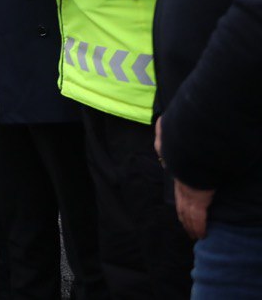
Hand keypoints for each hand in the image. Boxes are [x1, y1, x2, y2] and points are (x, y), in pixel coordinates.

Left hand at [155, 117, 215, 238]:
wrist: (185, 149)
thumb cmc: (178, 140)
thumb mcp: (166, 134)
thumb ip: (164, 133)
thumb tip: (160, 127)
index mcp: (176, 172)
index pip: (177, 188)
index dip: (179, 197)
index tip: (182, 204)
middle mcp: (180, 185)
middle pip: (180, 206)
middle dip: (183, 217)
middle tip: (186, 227)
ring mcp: (188, 195)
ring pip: (187, 215)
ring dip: (190, 225)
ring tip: (193, 234)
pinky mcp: (198, 201)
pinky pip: (198, 218)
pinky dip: (199, 227)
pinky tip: (201, 234)